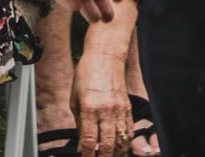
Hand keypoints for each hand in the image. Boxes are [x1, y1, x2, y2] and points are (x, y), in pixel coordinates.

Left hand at [72, 40, 133, 156]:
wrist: (105, 57)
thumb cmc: (86, 76)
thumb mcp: (75, 100)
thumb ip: (79, 123)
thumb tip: (81, 143)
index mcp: (89, 108)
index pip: (89, 140)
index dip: (87, 154)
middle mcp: (106, 110)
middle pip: (107, 144)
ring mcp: (119, 109)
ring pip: (120, 139)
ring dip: (115, 152)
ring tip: (109, 156)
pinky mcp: (127, 107)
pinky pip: (129, 129)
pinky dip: (125, 141)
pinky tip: (120, 146)